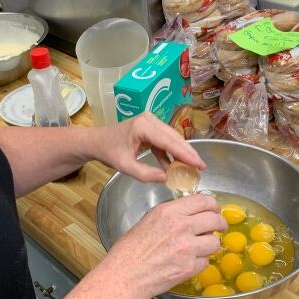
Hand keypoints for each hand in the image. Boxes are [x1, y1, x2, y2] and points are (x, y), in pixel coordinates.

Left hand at [88, 113, 205, 182]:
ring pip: (171, 138)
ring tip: (191, 167)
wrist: (96, 141)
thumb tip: (167, 177)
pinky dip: (169, 153)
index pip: (170, 141)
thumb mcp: (125, 166)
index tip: (200, 164)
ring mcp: (150, 122)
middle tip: (201, 167)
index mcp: (144, 126)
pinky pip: (164, 141)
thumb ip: (145, 174)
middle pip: (174, 137)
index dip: (186, 154)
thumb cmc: (108, 151)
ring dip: (180, 153)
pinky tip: (173, 166)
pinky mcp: (150, 128)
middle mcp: (150, 120)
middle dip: (188, 153)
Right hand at [102, 193, 226, 298]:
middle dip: (220, 223)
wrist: (125, 274)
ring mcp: (187, 248)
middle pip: (214, 219)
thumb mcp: (149, 220)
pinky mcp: (189, 267)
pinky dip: (200, 262)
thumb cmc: (130, 249)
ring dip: (211, 245)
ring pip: (215, 242)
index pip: (203, 201)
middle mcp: (181, 226)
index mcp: (169, 211)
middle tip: (220, 227)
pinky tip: (189, 262)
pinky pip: (206, 262)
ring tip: (203, 248)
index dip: (213, 205)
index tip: (215, 209)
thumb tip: (190, 214)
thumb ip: (172, 215)